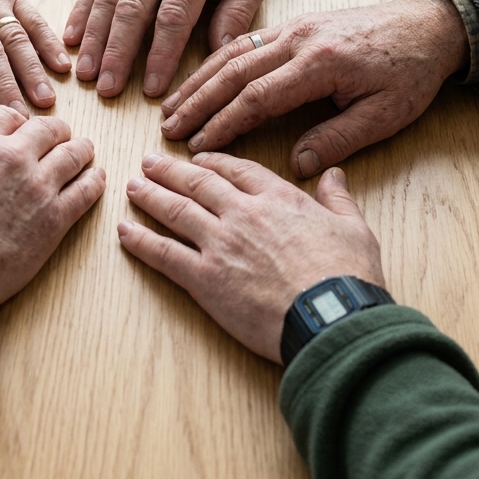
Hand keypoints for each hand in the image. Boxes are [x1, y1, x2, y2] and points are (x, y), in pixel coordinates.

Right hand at [0, 105, 105, 304]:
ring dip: (81, 150)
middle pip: (49, 128)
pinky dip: (94, 180)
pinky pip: (87, 190)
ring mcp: (37, 185)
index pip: (9, 113)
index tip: (23, 130)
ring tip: (85, 153)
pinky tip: (96, 178)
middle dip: (56, 131)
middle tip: (60, 138)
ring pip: (75, 153)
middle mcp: (11, 154)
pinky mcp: (55, 218)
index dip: (18, 121)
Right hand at [63, 0, 287, 99]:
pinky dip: (80, 11)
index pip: (173, 17)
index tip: (153, 89)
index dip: (161, 55)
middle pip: (131, 10)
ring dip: (93, 38)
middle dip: (117, 53)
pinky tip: (71, 38)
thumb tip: (217, 56)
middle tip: (107, 89)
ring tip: (85, 73)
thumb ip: (237, 15)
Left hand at [118, 153, 382, 362]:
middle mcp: (243, 213)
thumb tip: (334, 173)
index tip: (197, 160)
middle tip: (149, 162)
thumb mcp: (354, 229)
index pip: (237, 170)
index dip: (213, 163)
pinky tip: (124, 232)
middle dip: (170, 171)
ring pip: (175, 211)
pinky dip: (140, 241)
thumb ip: (338, 198)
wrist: (331, 318)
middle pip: (198, 184)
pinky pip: (163, 254)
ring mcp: (220, 244)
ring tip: (132, 187)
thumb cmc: (348, 278)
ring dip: (150, 197)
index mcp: (279, 199)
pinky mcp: (204, 278)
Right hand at [160, 0, 469, 175]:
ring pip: (234, 54)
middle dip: (198, 102)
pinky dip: (216, 61)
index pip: (258, 96)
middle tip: (169, 128)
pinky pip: (245, 42)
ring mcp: (293, 28)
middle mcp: (299, 39)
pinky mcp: (293, 25)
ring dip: (200, 81)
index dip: (225, 123)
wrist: (429, 24)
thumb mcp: (386, 115)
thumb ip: (339, 139)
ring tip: (172, 106)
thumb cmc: (411, 72)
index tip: (200, 146)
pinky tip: (200, 79)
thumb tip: (296, 165)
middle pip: (234, 72)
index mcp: (321, 63)